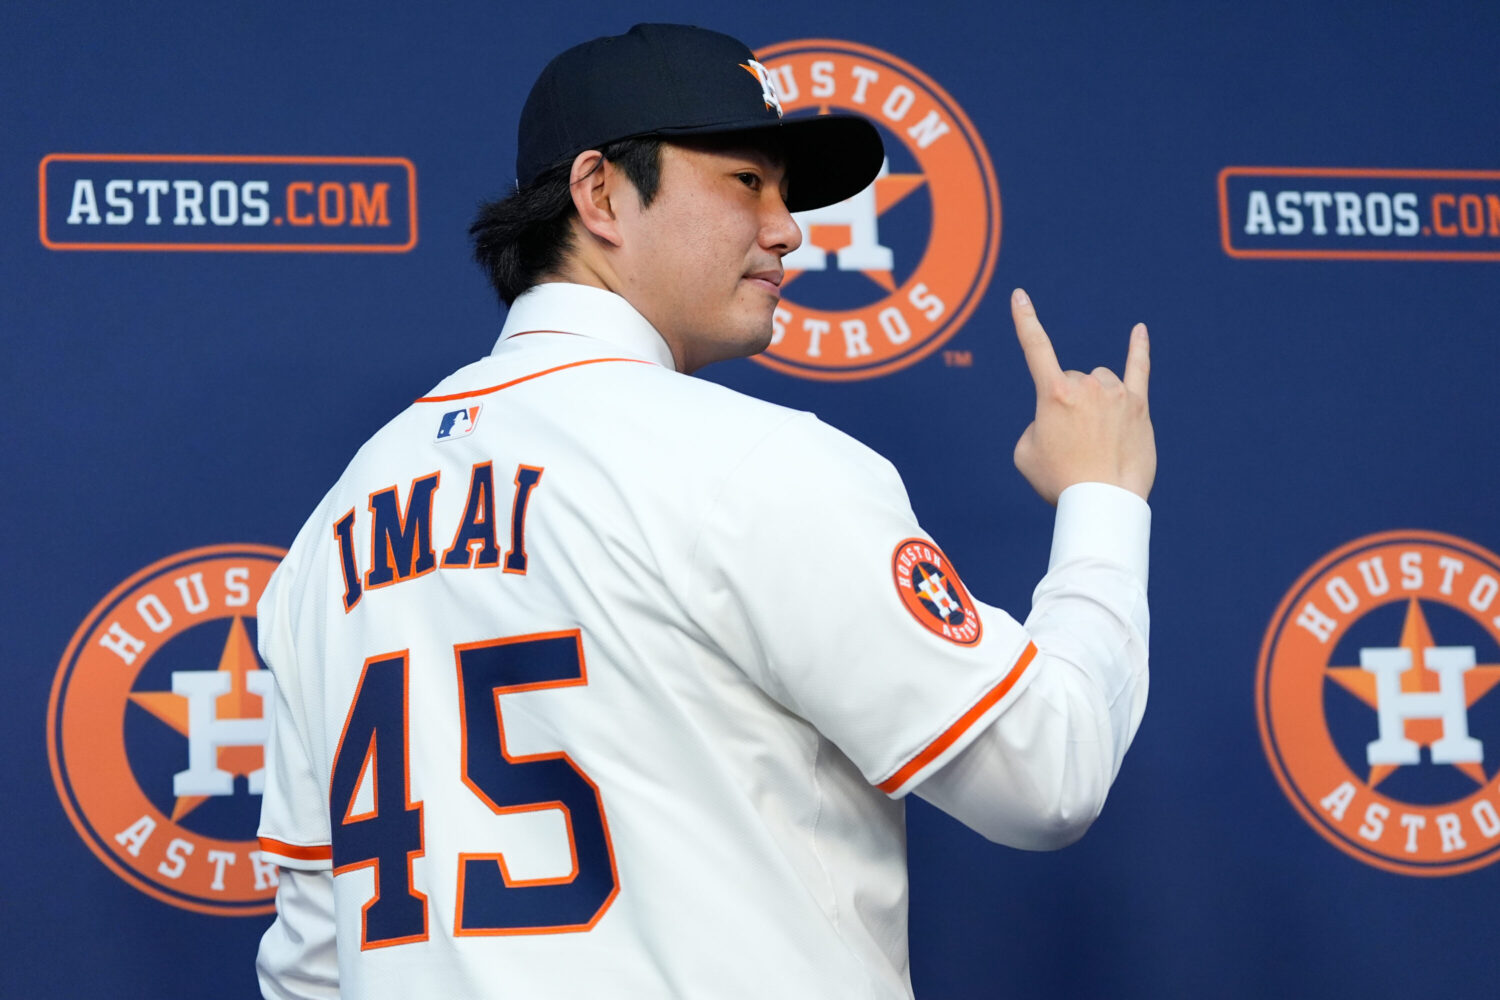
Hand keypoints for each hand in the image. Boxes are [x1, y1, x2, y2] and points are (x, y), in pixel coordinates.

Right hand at [1010, 288, 1154, 503]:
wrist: (1102, 503)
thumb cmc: (1059, 482)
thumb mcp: (1026, 453)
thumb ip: (1038, 424)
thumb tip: (1063, 417)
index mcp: (1053, 394)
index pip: (1035, 347)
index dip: (1025, 320)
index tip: (1019, 296)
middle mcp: (1087, 385)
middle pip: (1070, 380)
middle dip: (1067, 406)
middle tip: (1071, 445)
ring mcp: (1116, 393)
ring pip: (1098, 382)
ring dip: (1094, 402)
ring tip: (1095, 440)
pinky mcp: (1139, 406)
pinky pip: (1139, 369)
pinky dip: (1138, 349)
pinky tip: (1139, 331)